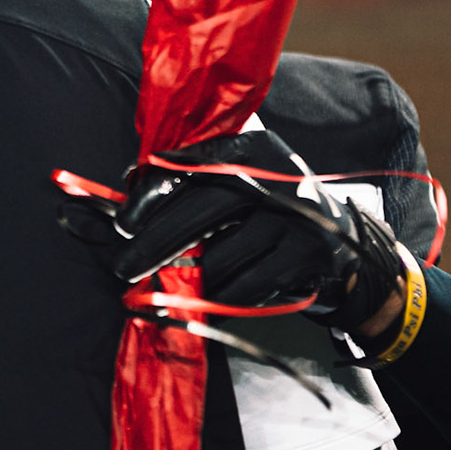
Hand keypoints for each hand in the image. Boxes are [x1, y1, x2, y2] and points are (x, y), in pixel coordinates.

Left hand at [106, 130, 411, 337]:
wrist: (340, 239)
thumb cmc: (265, 211)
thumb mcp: (232, 184)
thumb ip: (181, 185)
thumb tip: (111, 191)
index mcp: (249, 148)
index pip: (190, 165)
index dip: (151, 195)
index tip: (124, 223)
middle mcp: (273, 176)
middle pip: (202, 210)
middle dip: (156, 244)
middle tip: (124, 268)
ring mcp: (295, 216)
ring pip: (222, 256)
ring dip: (192, 278)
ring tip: (178, 287)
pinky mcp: (308, 254)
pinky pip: (247, 286)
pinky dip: (222, 299)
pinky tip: (210, 301)